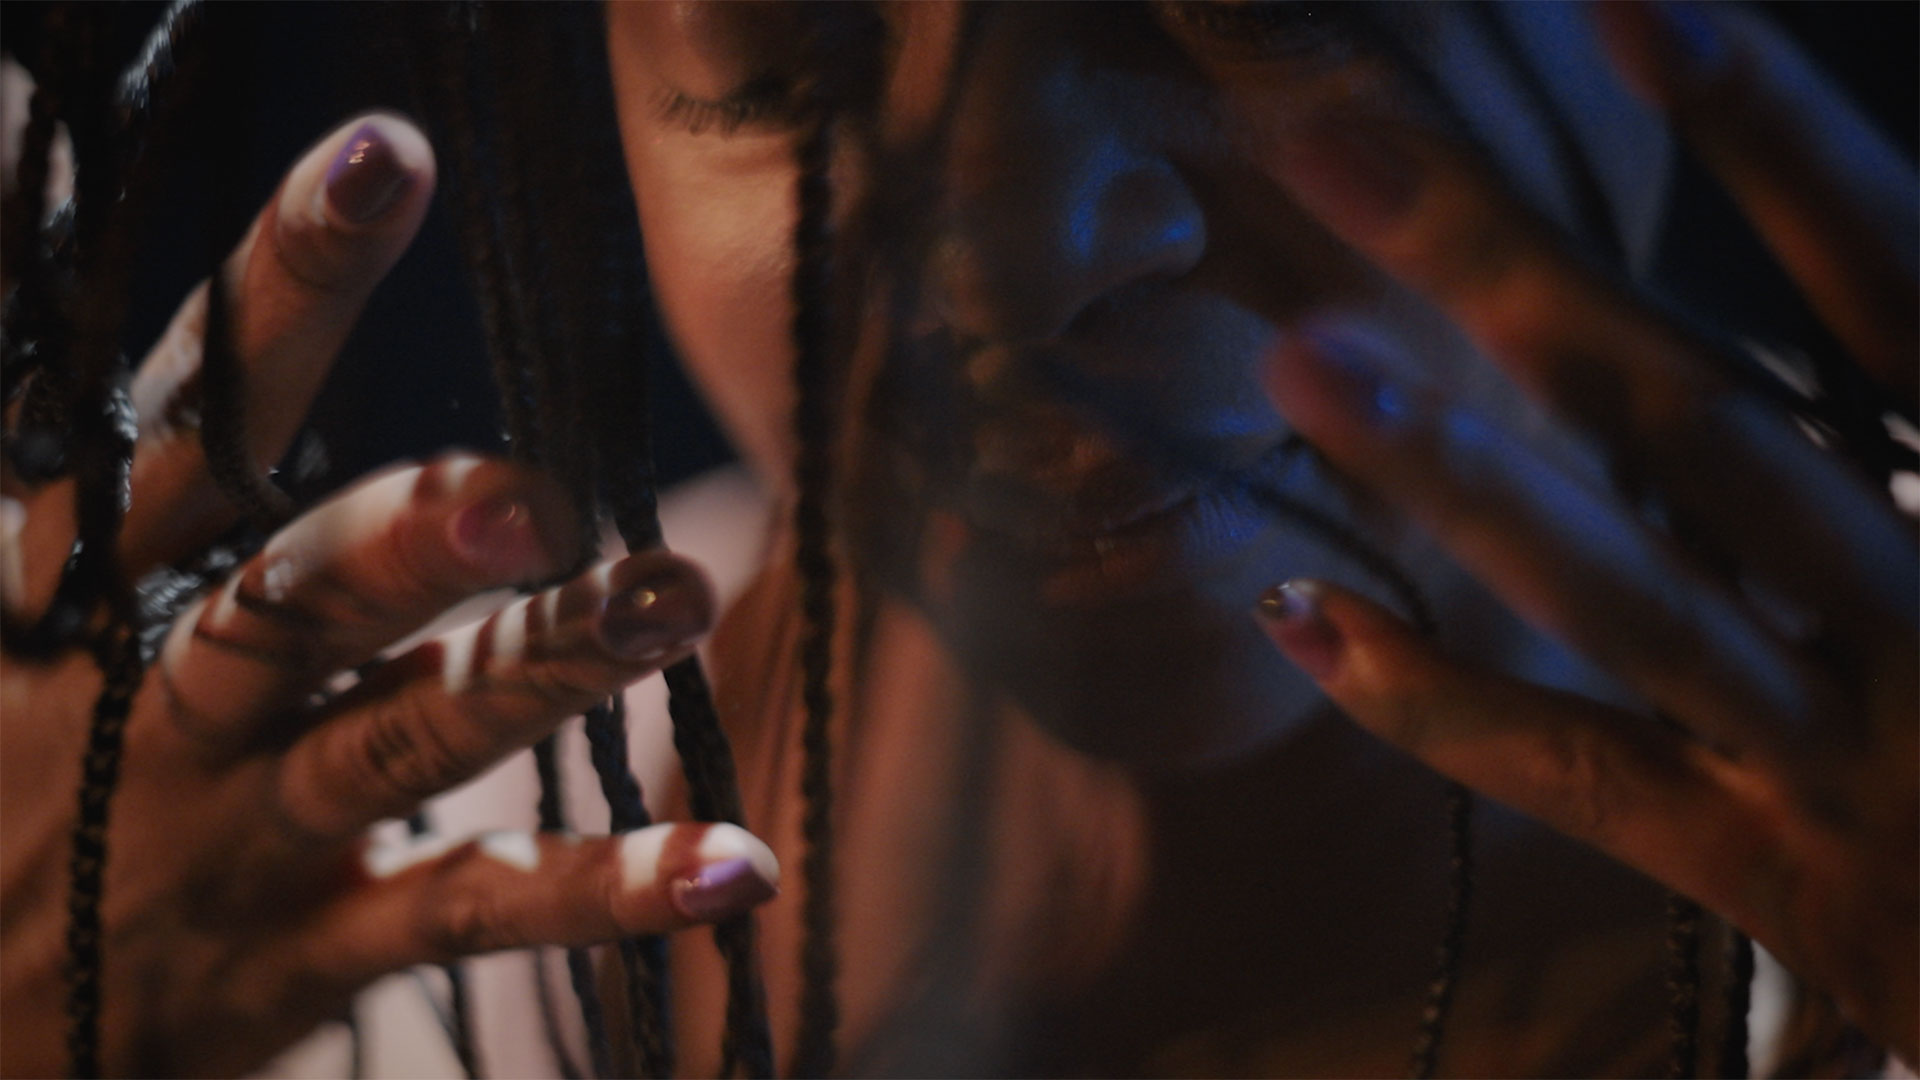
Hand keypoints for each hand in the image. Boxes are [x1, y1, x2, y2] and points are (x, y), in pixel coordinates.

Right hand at [0, 114, 778, 1076]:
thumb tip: (9, 120)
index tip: (383, 160)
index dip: (284, 287)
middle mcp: (162, 704)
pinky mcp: (305, 951)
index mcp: (80, 586)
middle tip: (534, 490)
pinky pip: (469, 915)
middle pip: (296, 598)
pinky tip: (740, 867)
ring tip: (675, 604)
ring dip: (543, 669)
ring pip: (406, 743)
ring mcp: (239, 835)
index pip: (192, 411)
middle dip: (407, 540)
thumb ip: (45, 382)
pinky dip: (607, 895)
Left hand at [1252, 5, 1916, 1061]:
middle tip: (1331, 143)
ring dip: (1456, 475)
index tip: (1629, 6)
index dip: (1772, 137)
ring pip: (1625, 601)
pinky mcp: (1752, 861)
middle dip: (1506, 274)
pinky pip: (1574, 775)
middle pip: (1688, 412)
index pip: (1888, 279)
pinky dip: (1433, 698)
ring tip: (1298, 361)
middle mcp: (1914, 611)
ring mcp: (1824, 747)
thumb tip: (1862, 245)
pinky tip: (1292, 607)